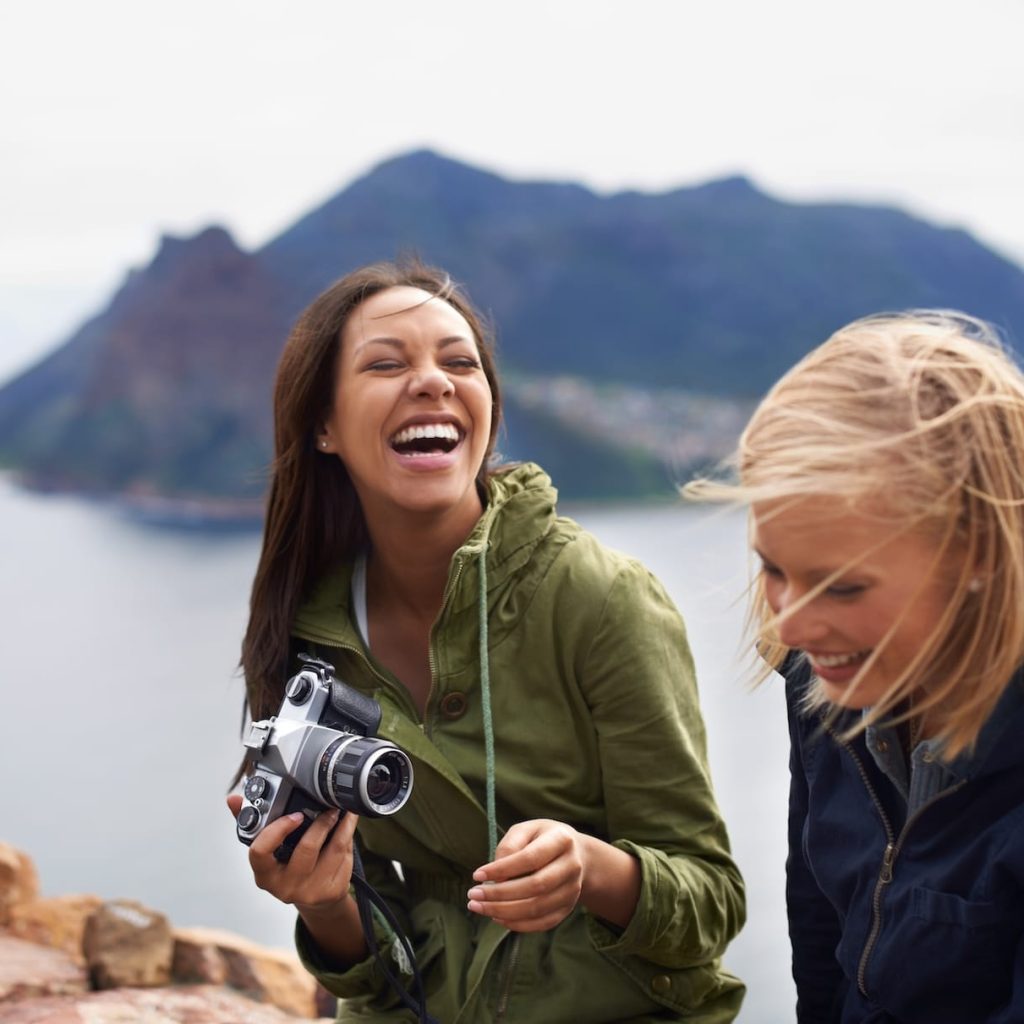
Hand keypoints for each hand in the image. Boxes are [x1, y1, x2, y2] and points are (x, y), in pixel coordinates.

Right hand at [225, 795, 358, 916]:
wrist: (315, 897)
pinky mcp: (331, 891)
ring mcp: (310, 891)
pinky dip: (349, 836)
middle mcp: (285, 887)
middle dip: (321, 823)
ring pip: (332, 850)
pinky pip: (345, 856)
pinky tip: (348, 824)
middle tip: (329, 807)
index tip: (294, 815)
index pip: (260, 851)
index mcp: (264, 874)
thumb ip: (252, 822)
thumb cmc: (288, 866)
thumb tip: (233, 798)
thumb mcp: (270, 849)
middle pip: (306, 849)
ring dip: (340, 825)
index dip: (277, 830)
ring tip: (342, 810)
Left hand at [466, 819, 585, 931]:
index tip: (477, 875)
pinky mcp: (568, 908)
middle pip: (535, 886)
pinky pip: (543, 923)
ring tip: (479, 907)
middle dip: (500, 894)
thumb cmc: (542, 839)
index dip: (502, 869)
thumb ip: (509, 846)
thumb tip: (496, 878)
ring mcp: (573, 889)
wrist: (576, 854)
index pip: (530, 858)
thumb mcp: (526, 830)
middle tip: (473, 895)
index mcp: (561, 839)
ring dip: (505, 912)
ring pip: (538, 908)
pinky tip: (498, 917)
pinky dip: (518, 924)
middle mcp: (572, 865)